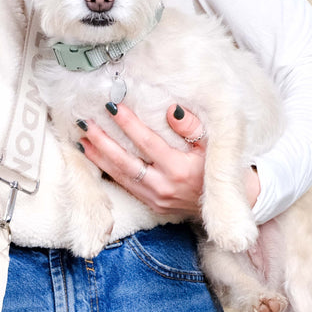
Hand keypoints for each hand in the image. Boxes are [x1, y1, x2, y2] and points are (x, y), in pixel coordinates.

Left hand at [77, 103, 260, 216]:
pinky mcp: (151, 205)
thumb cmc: (218, 167)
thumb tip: (171, 110)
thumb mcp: (214, 145)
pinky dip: (107, 170)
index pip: (147, 143)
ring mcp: (155, 198)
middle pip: (125, 162)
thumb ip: (192, 127)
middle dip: (103, 141)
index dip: (128, 124)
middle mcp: (164, 186)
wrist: (229, 201)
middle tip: (86, 122)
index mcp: (180, 169)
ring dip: (99, 156)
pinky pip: (124, 186)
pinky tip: (95, 157)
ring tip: (82, 138)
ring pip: (120, 176)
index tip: (112, 106)